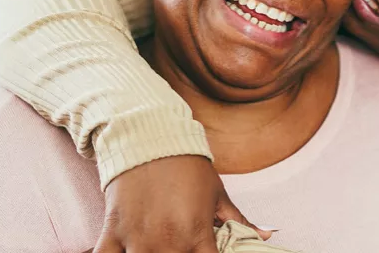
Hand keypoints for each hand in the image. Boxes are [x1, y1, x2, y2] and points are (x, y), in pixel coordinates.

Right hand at [93, 155, 270, 251]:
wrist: (149, 137)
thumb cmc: (187, 165)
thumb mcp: (217, 193)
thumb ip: (239, 220)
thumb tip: (266, 235)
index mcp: (195, 234)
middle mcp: (167, 242)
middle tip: (184, 246)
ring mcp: (137, 239)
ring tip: (160, 248)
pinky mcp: (113, 232)